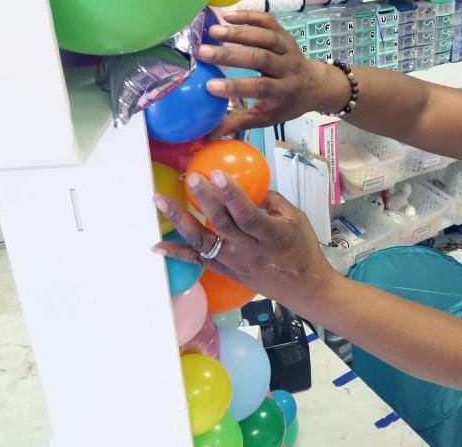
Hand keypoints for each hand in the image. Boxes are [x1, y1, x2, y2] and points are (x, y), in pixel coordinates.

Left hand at [152, 169, 338, 311]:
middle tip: (192, 178)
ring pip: (203, 241)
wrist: (304, 287)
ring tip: (160, 201)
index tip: (217, 174)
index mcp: (271, 235)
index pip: (247, 214)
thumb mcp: (297, 219)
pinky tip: (157, 245)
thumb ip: (274, 201)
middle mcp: (249, 250)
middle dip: (205, 199)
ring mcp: (234, 262)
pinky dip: (176, 253)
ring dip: (180, 219)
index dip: (231, 195)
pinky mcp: (225, 271)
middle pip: (222, 224)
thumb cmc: (304, 250)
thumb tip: (252, 189)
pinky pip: (198, 261)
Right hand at [196, 11, 349, 137]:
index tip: (210, 86)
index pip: (260, 88)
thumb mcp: (267, 117)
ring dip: (239, 32)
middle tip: (203, 52)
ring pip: (266, 37)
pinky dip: (250, 16)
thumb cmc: (286, 103)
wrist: (316, 84)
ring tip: (213, 31)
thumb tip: (207, 137)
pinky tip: (227, 16)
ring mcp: (288, 48)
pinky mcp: (285, 34)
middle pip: (261, 58)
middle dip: (231, 55)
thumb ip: (239, 123)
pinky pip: (269, 22)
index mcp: (285, 91)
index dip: (236, 87)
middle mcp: (288, 68)